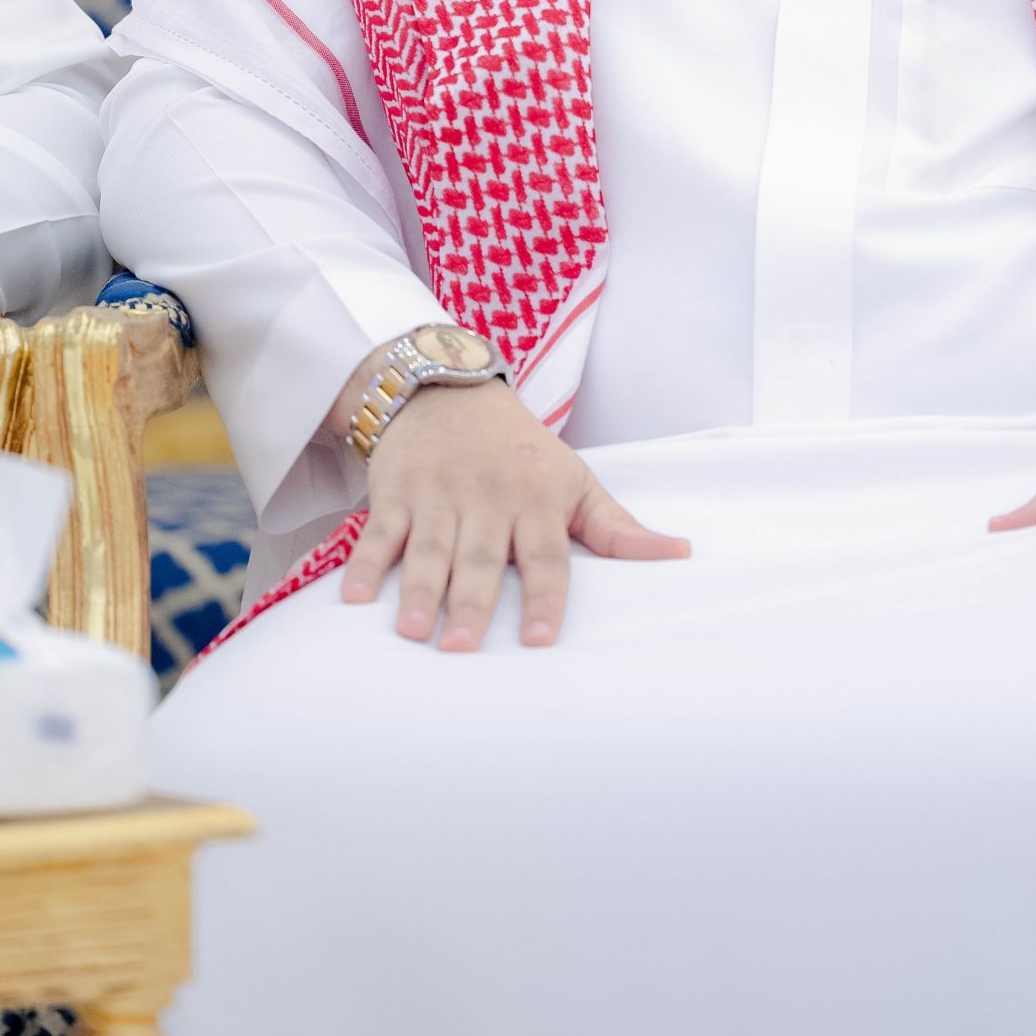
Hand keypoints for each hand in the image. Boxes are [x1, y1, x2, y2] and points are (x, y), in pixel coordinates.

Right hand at [337, 378, 689, 650]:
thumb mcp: (574, 479)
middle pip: (480, 558)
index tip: (538, 641)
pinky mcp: (394, 491)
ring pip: (429, 548)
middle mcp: (488, 498)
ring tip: (411, 630)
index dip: (543, 597)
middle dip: (471, 602)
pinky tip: (354, 599)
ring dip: (418, 589)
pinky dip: (365, 563)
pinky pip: (378, 532)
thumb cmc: (521, 450)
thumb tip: (681, 554)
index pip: (546, 556)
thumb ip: (618, 527)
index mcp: (537, 501)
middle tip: (462, 648)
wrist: (448, 387)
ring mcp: (438, 494)